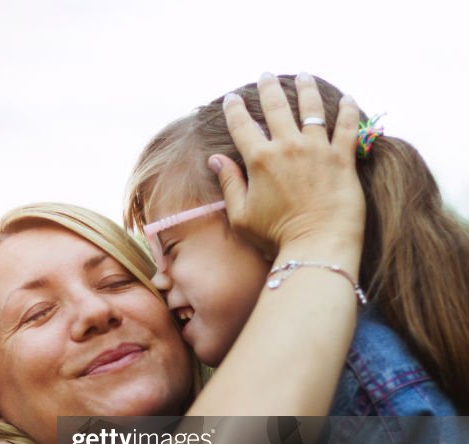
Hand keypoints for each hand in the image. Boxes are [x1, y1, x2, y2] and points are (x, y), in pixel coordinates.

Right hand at [211, 73, 364, 255]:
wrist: (317, 246)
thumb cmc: (275, 237)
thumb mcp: (241, 215)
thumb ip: (229, 183)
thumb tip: (216, 159)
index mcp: (259, 160)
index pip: (242, 126)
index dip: (235, 109)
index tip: (232, 98)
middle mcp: (288, 147)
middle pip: (276, 108)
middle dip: (268, 89)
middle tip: (265, 76)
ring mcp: (317, 150)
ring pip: (312, 108)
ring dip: (305, 89)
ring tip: (302, 76)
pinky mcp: (342, 158)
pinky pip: (347, 126)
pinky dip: (348, 109)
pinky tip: (347, 98)